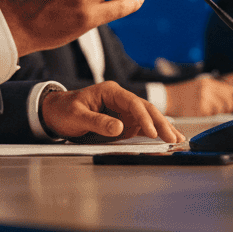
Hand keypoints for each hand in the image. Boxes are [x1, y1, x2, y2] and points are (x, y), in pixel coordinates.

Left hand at [40, 81, 182, 142]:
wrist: (55, 113)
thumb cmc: (63, 111)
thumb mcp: (77, 116)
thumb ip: (97, 122)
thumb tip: (119, 128)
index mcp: (110, 91)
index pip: (133, 102)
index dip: (144, 117)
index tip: (151, 132)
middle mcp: (120, 99)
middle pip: (145, 109)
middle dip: (160, 123)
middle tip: (172, 138)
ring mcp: (124, 111)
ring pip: (148, 118)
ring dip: (162, 128)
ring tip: (177, 140)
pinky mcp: (124, 123)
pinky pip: (142, 128)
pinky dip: (154, 134)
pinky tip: (166, 140)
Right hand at [164, 76, 232, 116]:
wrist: (166, 98)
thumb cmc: (182, 93)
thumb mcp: (199, 85)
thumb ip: (214, 89)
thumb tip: (232, 95)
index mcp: (208, 82)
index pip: (230, 90)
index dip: (232, 98)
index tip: (231, 102)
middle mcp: (207, 89)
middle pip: (229, 100)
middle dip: (227, 107)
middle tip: (219, 109)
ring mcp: (204, 99)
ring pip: (221, 109)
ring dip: (216, 112)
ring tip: (205, 110)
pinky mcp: (199, 110)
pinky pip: (211, 116)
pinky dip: (207, 117)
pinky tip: (199, 113)